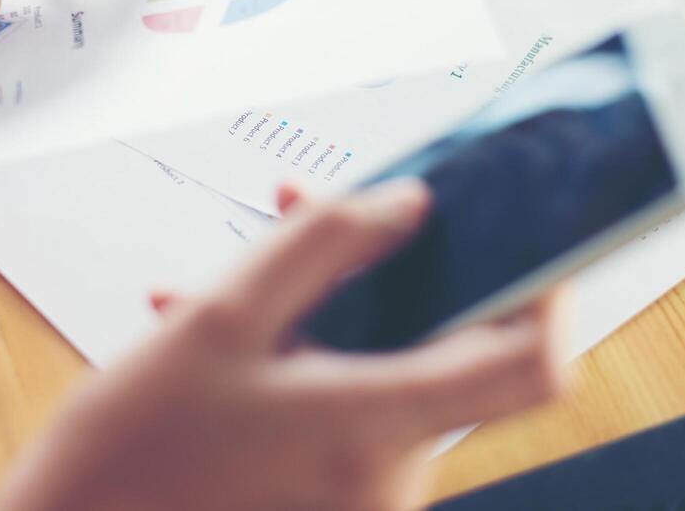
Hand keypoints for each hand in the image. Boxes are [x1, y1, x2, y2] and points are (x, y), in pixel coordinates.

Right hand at [0, 180, 567, 510]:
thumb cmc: (133, 449)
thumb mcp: (218, 318)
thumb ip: (321, 242)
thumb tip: (408, 203)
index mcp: (371, 430)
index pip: (532, 365)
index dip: (551, 290)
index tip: (533, 229)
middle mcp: (389, 480)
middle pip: (445, 352)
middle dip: (391, 269)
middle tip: (324, 208)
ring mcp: (366, 500)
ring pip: (389, 373)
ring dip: (335, 307)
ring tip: (246, 262)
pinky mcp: (338, 503)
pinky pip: (354, 408)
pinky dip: (315, 357)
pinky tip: (235, 327)